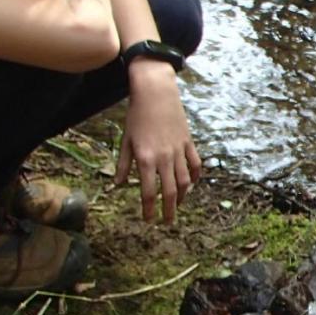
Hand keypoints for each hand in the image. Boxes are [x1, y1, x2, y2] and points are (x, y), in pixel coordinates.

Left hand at [117, 62, 201, 222]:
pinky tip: (192, 184)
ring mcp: (179, 151)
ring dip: (182, 196)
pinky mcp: (188, 143)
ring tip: (178, 205)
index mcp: (146, 159)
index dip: (149, 209)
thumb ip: (124, 164)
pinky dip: (196, 176)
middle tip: (167, 221)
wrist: (156, 93)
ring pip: (185, 181)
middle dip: (169, 210)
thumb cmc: (137, 116)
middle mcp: (164, 158)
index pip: (149, 192)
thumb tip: (119, 185)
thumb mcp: (126, 141)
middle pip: (170, 191)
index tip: (148, 220)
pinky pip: (195, 164)